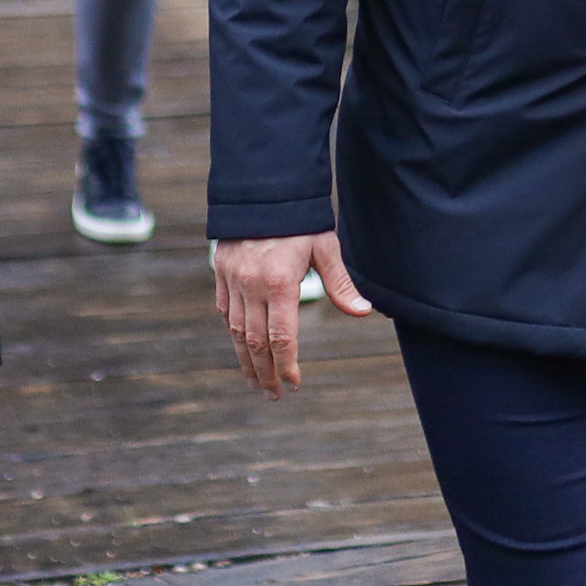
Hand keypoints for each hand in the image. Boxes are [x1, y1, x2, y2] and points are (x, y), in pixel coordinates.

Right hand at [213, 232, 370, 397]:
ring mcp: (233, 280)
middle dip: (265, 373)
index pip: (282, 337)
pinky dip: (234, 333)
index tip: (295, 383)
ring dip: (246, 361)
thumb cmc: (299, 220)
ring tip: (256, 382)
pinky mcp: (221, 273)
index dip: (287, 365)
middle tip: (274, 395)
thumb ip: (341, 283)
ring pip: (236, 332)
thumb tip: (363, 312)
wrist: (261, 190)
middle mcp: (252, 286)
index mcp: (280, 282)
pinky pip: (226, 311)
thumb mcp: (324, 247)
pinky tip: (242, 348)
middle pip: (256, 342)